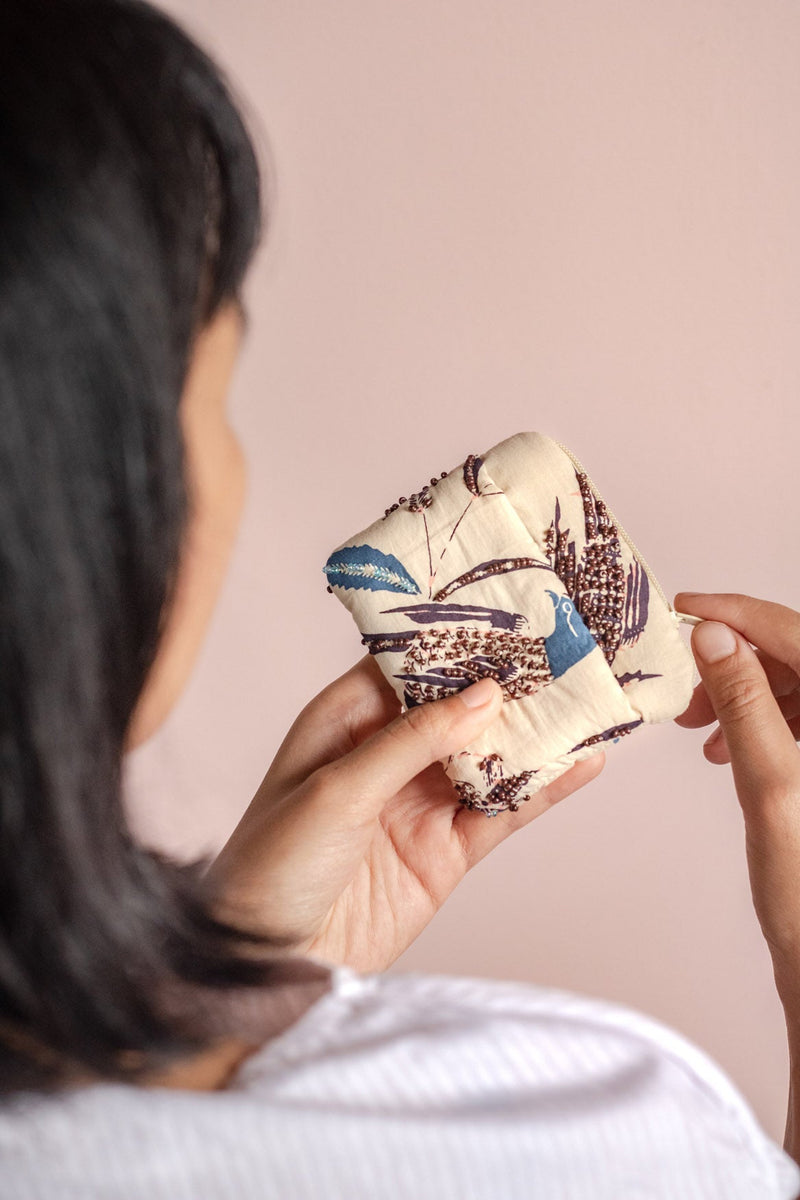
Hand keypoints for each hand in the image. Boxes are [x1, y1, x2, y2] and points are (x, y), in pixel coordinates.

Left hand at [204, 654, 604, 973]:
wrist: (266, 966)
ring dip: (535, 734)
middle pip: (459, 708)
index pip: (409, 665)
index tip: (510, 611)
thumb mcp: (337, 790)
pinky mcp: (445, 852)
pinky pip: (502, 812)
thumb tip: (486, 695)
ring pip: (489, 756)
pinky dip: (543, 789)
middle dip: (508, 683)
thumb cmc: (273, 866)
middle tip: (568, 647)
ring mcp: (419, 803)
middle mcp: (386, 754)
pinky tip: (583, 763)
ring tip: (590, 697)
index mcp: (345, 722)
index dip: (456, 640)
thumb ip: (412, 742)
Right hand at [672, 592, 799, 995]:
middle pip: (792, 656)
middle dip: (732, 660)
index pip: (794, 632)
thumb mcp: (770, 783)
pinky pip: (792, 717)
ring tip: (697, 725)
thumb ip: (744, 703)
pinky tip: (722, 748)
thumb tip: (713, 636)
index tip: (685, 608)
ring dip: (738, 693)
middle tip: (684, 687)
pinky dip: (752, 721)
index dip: (737, 614)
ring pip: (789, 685)